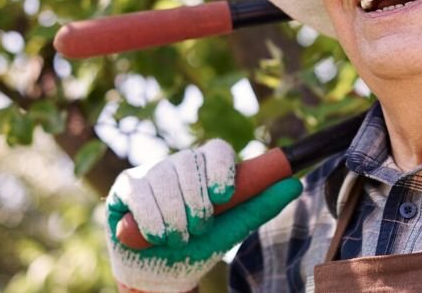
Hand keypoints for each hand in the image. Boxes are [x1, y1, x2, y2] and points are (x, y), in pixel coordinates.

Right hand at [105, 139, 301, 291]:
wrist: (161, 273)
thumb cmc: (199, 246)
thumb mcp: (232, 228)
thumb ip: (260, 206)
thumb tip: (295, 184)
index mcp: (207, 168)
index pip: (216, 149)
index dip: (220, 168)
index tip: (223, 195)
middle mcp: (179, 163)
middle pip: (189, 163)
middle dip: (196, 203)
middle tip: (199, 228)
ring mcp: (151, 171)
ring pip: (164, 178)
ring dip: (174, 217)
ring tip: (179, 238)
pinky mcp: (126, 186)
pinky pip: (140, 193)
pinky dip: (152, 220)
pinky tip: (157, 237)